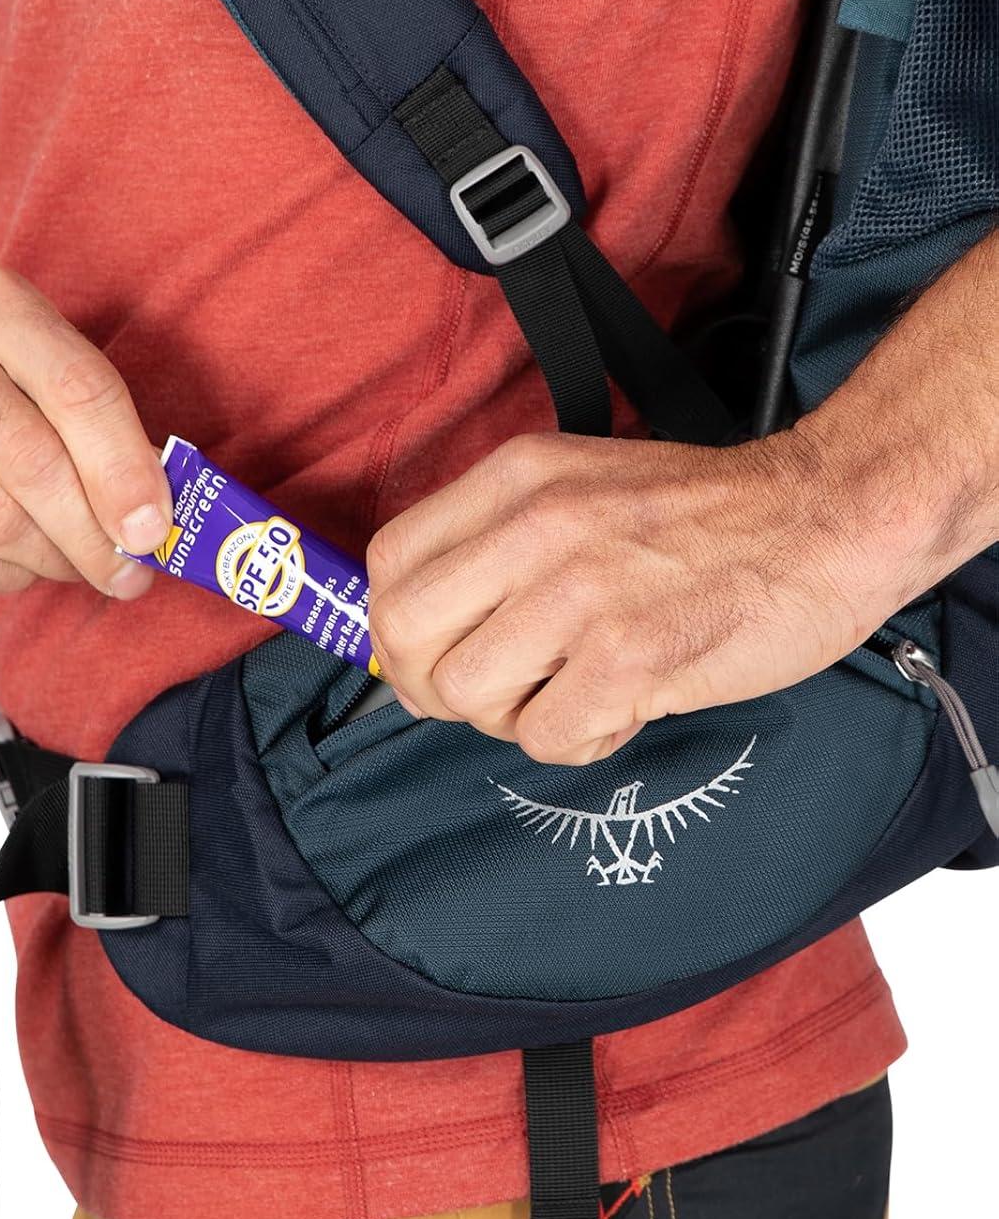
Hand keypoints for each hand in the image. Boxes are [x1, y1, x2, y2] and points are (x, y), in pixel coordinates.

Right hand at [0, 263, 171, 597]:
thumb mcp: (50, 355)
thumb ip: (105, 420)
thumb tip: (151, 516)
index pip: (77, 390)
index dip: (124, 470)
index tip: (154, 529)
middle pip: (34, 465)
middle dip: (96, 536)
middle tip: (130, 573)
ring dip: (56, 561)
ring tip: (84, 566)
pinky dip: (6, 577)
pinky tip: (26, 565)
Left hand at [367, 430, 893, 765]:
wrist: (829, 515)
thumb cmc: (711, 515)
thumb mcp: (582, 486)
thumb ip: (499, 543)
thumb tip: (426, 636)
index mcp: (518, 478)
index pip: (389, 564)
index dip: (397, 629)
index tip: (434, 655)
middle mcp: (536, 526)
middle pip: (405, 635)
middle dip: (433, 685)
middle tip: (494, 690)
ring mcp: (581, 592)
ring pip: (466, 694)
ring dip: (511, 715)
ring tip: (571, 693)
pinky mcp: (631, 656)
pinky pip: (545, 736)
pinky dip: (577, 740)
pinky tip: (620, 709)